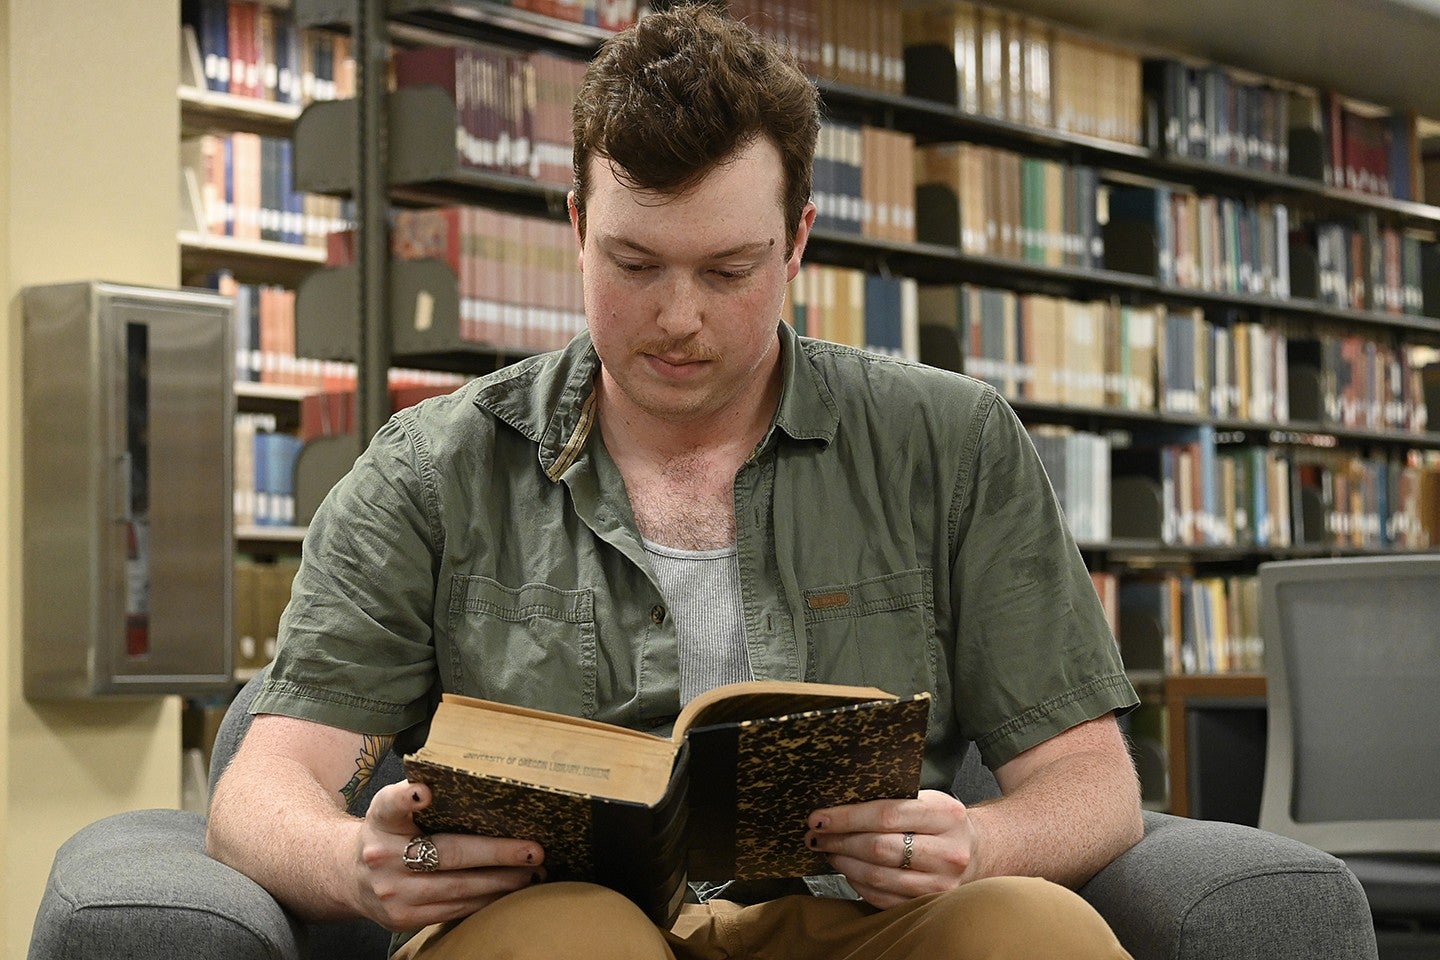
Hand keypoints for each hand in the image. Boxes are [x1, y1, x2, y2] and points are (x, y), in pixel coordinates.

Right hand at [350, 780, 545, 930]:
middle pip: (446, 853)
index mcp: (381, 819)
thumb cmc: (388, 833)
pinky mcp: (402, 918)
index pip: (391, 804)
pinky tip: (507, 891)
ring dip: (500, 882)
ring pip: (457, 888)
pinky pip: (453, 909)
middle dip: (496, 853)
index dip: (407, 798)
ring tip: (531, 874)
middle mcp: (383, 855)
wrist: (350, 876)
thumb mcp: (391, 809)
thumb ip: (419, 795)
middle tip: (533, 851)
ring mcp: (392, 891)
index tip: (424, 793)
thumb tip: (479, 783)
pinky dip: (484, 901)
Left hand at [803, 789, 979, 907]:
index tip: (818, 818)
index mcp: (945, 814)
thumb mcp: (928, 799)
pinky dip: (858, 884)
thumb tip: (838, 803)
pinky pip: (883, 898)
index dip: (847, 817)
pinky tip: (848, 870)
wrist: (980, 851)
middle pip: (879, 848)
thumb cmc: (943, 821)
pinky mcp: (931, 904)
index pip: (887, 813)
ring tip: (829, 851)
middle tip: (816, 836)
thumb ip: (893, 798)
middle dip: (839, 841)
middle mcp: (947, 851)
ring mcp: (941, 883)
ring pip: (878, 876)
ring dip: (844, 864)